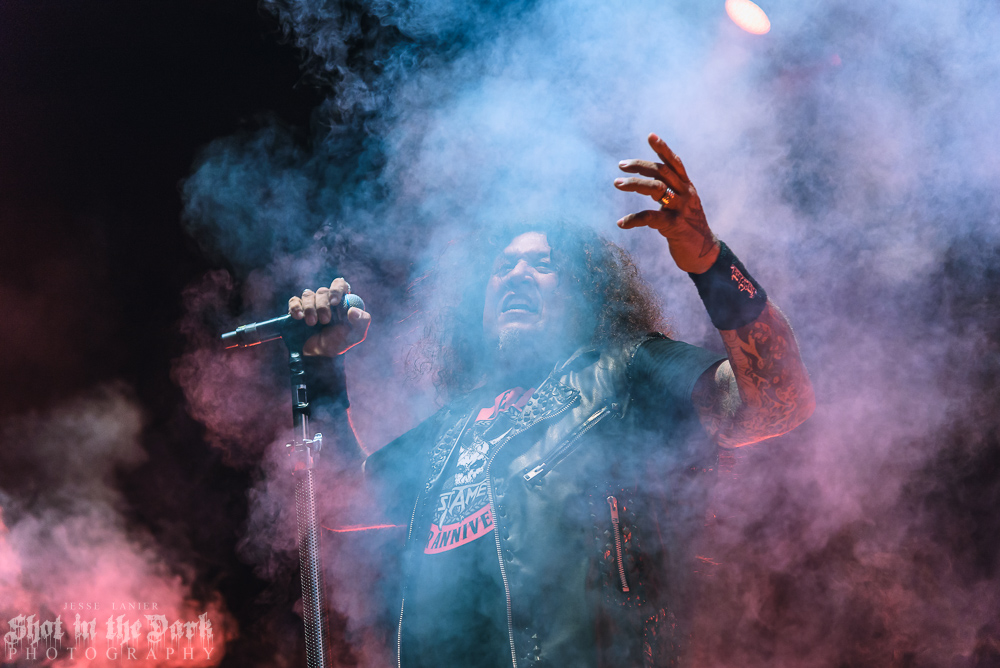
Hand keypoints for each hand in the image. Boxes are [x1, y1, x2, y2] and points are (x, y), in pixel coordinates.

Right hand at [288, 278, 370, 356]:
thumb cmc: (339, 342)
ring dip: (309, 308)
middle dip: (323, 306)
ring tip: (312, 323)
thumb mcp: (356, 335)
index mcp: (341, 301)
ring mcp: (311, 304)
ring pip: (308, 295)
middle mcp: (326, 300)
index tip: (334, 302)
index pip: (340, 284)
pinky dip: (295, 307)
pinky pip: (294, 301)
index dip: (337, 289)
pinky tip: (299, 318)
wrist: (319, 356)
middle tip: (325, 320)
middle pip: (323, 291)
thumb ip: (362, 321)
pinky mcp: (297, 310)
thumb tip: (353, 310)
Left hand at [614, 133, 720, 273]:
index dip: (663, 149)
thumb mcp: (683, 206)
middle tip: (621, 165)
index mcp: (687, 187)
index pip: (675, 163)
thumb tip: (650, 184)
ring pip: (655, 188)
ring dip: (634, 183)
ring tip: (617, 183)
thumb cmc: (689, 229)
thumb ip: (670, 193)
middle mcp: (686, 194)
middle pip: (662, 171)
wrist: (704, 254)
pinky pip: (650, 218)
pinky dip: (633, 219)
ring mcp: (681, 209)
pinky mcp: (675, 226)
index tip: (651, 136)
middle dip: (640, 165)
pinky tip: (622, 223)